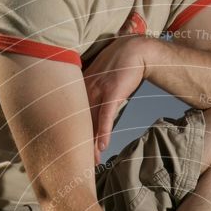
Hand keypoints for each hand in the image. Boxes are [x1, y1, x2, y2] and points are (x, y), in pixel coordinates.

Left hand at [83, 35, 146, 163]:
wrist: (137, 49)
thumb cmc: (122, 64)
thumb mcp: (104, 77)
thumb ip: (96, 90)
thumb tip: (94, 106)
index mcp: (82, 86)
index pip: (75, 114)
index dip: (74, 133)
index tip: (73, 148)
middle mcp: (86, 88)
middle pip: (80, 121)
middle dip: (80, 143)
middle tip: (79, 161)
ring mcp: (98, 89)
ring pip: (91, 122)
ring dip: (92, 144)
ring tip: (92, 161)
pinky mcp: (112, 91)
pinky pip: (105, 116)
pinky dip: (103, 132)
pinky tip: (102, 146)